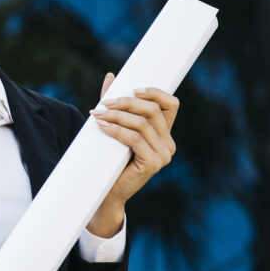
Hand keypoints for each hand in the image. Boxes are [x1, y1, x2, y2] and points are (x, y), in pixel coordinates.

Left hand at [86, 72, 178, 236]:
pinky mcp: (153, 164)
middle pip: (153, 111)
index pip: (171, 104)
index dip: (156, 92)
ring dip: (117, 116)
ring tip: (98, 114)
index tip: (134, 89)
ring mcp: (164, 155)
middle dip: (127, 102)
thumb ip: (115, 104)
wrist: (106, 193)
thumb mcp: (115, 127)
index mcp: (165, 133)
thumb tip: (111, 77)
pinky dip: (116, 130)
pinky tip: (102, 127)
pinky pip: (135, 139)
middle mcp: (169, 144)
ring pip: (142, 124)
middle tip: (105, 102)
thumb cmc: (110, 160)